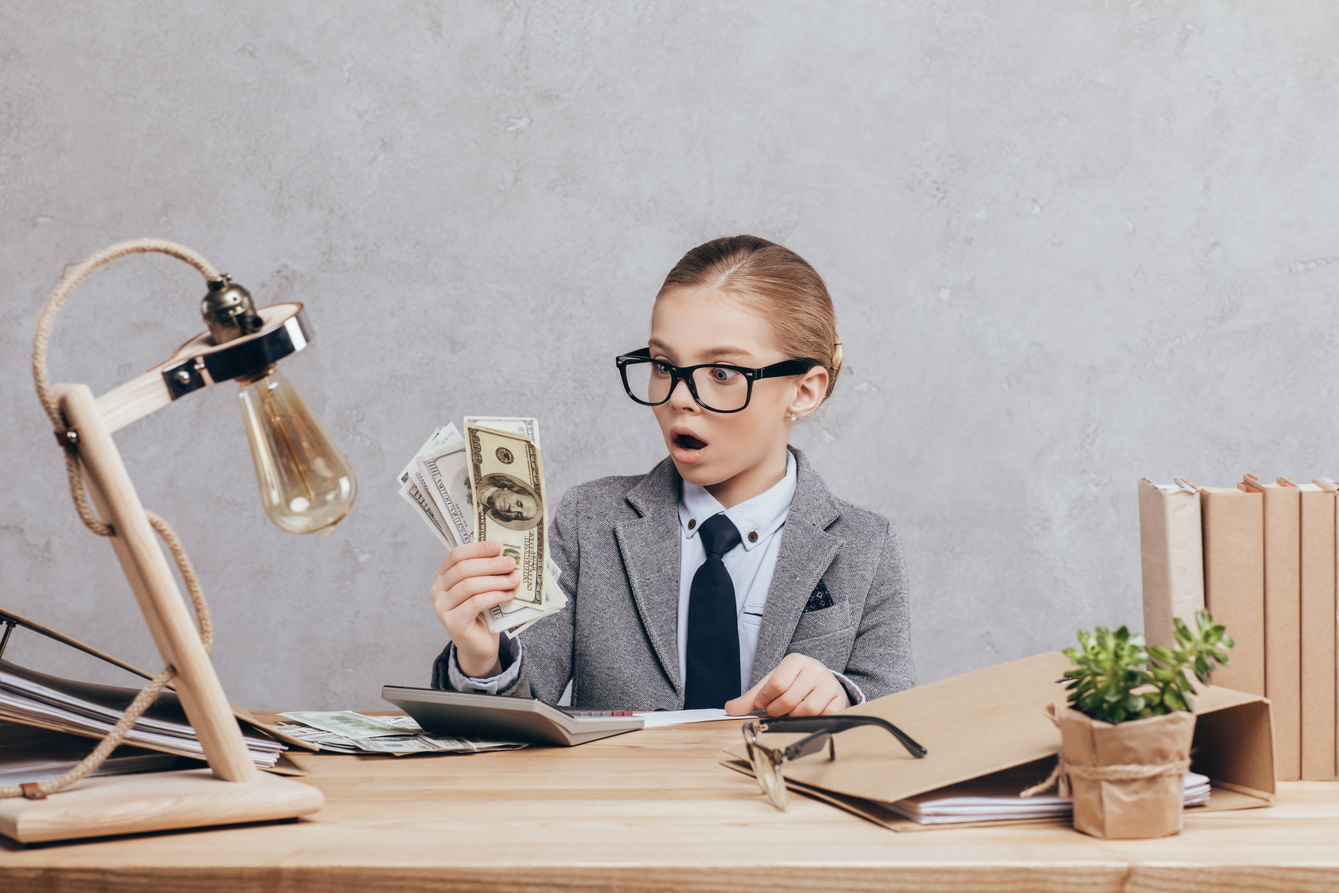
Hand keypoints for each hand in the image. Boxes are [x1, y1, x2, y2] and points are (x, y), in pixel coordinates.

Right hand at [428, 540, 518, 677]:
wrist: (479, 645)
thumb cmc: (483, 612)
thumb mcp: (484, 587)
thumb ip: (488, 571)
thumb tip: (507, 552)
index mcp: (443, 576)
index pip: (456, 555)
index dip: (477, 548)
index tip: (498, 546)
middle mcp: (438, 590)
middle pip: (463, 569)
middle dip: (490, 564)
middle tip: (511, 563)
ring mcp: (442, 607)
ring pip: (469, 586)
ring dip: (495, 581)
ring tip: (514, 580)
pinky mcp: (452, 622)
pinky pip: (475, 603)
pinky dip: (494, 596)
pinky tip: (509, 595)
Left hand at [724, 653, 849, 716]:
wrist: (822, 684)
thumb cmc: (794, 684)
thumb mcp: (772, 686)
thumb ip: (750, 698)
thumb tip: (730, 709)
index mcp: (795, 661)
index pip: (776, 683)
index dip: (765, 699)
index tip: (763, 703)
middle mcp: (814, 669)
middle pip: (789, 700)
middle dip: (777, 710)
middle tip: (777, 709)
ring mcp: (829, 684)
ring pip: (806, 710)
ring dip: (794, 716)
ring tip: (793, 711)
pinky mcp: (839, 700)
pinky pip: (821, 717)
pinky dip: (811, 720)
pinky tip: (808, 714)